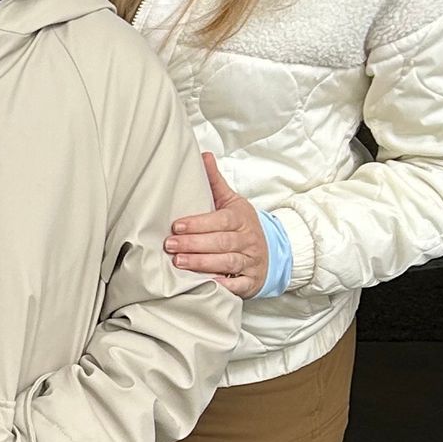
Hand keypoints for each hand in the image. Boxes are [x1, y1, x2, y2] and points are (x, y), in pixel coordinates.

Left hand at [165, 152, 269, 297]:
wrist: (272, 253)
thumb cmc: (242, 226)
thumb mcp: (232, 202)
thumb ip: (215, 182)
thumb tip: (203, 155)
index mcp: (241, 219)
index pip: (221, 220)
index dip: (199, 224)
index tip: (177, 226)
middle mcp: (248, 240)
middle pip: (222, 242)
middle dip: (195, 244)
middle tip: (170, 245)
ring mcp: (251, 262)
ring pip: (227, 262)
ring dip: (202, 264)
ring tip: (178, 263)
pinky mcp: (251, 282)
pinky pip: (238, 285)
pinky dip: (224, 286)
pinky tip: (206, 285)